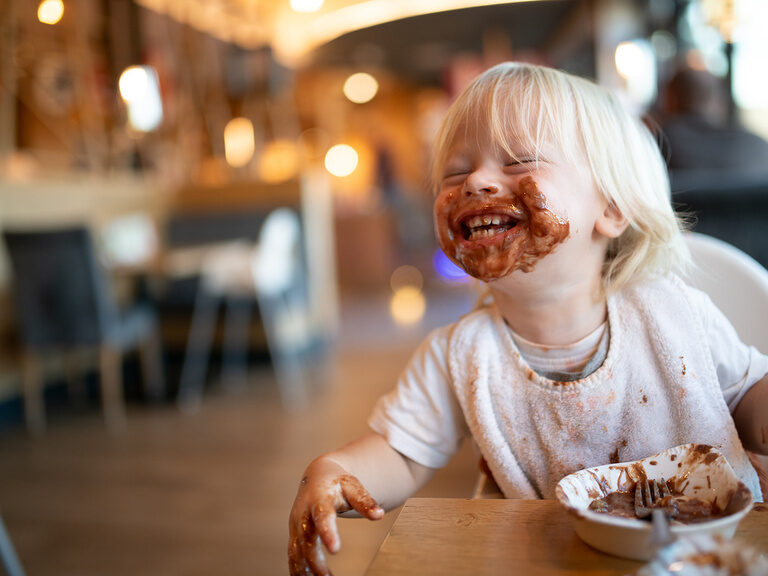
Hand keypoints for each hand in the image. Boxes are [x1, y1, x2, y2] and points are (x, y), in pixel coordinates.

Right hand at [288, 457, 383, 574]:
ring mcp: (296, 526)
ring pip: (296, 551)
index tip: (335, 549)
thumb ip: (365, 501)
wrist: (317, 476)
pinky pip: (293, 555)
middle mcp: (303, 514)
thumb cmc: (338, 483)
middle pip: (307, 540)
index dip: (328, 533)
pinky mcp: (294, 535)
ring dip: (306, 570)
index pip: (323, 517)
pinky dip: (298, 570)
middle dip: (315, 561)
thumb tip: (379, 514)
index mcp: (319, 499)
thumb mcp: (353, 487)